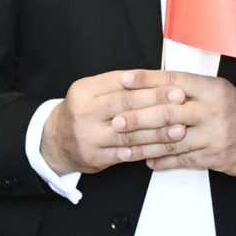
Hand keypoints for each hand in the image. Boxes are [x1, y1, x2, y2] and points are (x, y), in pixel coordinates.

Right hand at [42, 69, 196, 175]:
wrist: (55, 141)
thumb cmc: (82, 111)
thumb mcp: (91, 91)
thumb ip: (117, 85)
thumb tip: (155, 78)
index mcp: (84, 91)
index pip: (120, 85)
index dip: (149, 85)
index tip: (173, 84)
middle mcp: (84, 113)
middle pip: (125, 106)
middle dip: (156, 103)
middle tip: (181, 100)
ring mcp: (89, 138)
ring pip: (129, 134)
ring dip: (157, 131)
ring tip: (180, 128)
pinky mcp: (95, 158)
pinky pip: (126, 155)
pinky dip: (146, 151)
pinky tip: (164, 148)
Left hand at [119, 72, 235, 177]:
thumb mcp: (219, 91)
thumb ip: (189, 89)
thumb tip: (153, 85)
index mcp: (212, 89)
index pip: (173, 80)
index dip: (146, 80)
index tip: (124, 80)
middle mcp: (213, 110)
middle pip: (168, 112)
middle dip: (138, 117)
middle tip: (116, 121)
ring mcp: (214, 136)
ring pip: (171, 140)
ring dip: (144, 145)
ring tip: (124, 146)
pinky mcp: (214, 158)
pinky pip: (182, 160)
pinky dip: (163, 161)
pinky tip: (147, 160)